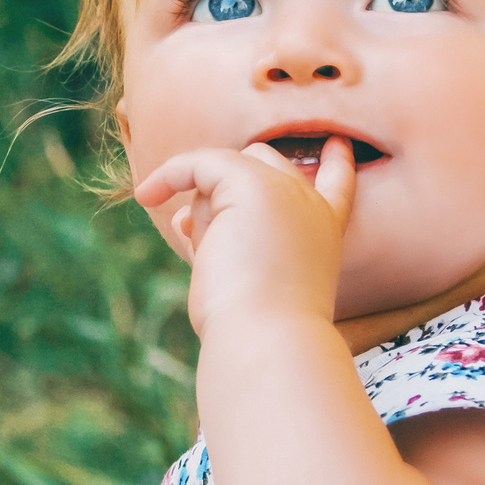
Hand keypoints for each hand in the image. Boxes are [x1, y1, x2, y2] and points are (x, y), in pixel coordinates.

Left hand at [133, 134, 356, 335]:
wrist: (266, 340)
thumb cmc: (257, 328)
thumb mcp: (248, 280)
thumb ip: (228, 243)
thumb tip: (186, 218)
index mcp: (325, 232)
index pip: (337, 186)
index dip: (335, 165)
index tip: (337, 144)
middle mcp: (310, 205)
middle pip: (261, 163)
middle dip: (225, 194)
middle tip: (220, 251)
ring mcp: (284, 189)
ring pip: (224, 174)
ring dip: (204, 218)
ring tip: (219, 265)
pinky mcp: (250, 183)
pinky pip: (200, 164)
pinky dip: (169, 176)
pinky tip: (147, 196)